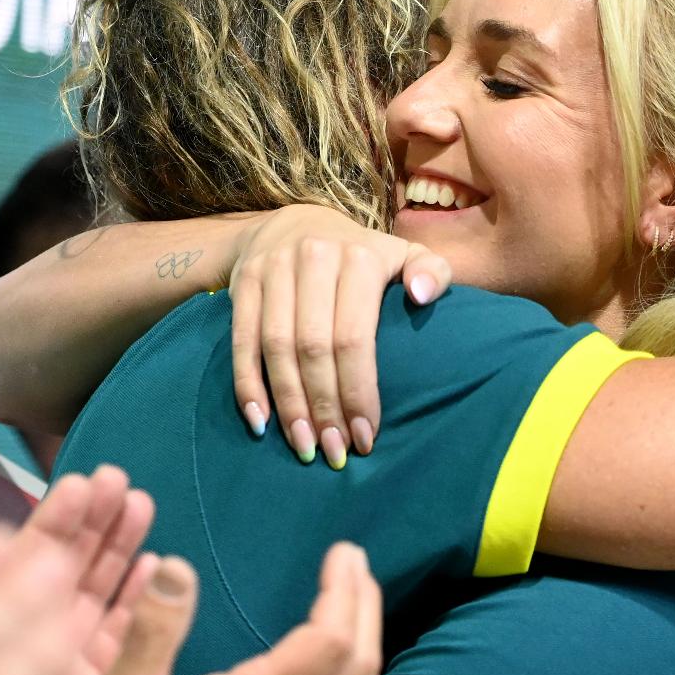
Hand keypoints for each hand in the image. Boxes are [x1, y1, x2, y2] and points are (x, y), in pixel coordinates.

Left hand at [19, 465, 158, 674]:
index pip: (24, 564)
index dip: (51, 522)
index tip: (77, 481)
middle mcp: (27, 638)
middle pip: (62, 571)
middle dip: (90, 524)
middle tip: (115, 479)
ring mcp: (60, 663)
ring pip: (92, 597)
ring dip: (116, 550)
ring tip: (137, 501)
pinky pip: (114, 639)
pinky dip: (135, 604)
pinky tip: (152, 565)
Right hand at [227, 205, 448, 466]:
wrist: (295, 223)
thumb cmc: (361, 256)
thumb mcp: (404, 254)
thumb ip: (433, 272)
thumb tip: (423, 298)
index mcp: (359, 257)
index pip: (353, 336)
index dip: (357, 391)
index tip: (366, 436)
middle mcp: (313, 257)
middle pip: (313, 347)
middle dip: (324, 406)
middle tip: (334, 451)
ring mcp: (273, 269)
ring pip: (276, 347)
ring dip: (288, 403)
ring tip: (303, 447)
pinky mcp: (244, 282)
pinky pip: (241, 340)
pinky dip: (247, 384)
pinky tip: (260, 422)